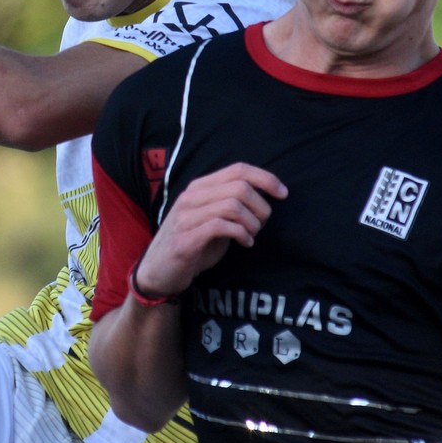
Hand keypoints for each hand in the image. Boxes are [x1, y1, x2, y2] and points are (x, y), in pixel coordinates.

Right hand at [134, 163, 286, 299]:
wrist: (159, 272)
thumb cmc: (192, 244)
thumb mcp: (212, 218)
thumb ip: (231, 205)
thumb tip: (264, 198)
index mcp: (199, 187)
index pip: (238, 169)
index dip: (265, 178)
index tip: (283, 193)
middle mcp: (191, 197)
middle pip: (240, 187)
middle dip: (261, 206)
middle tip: (262, 225)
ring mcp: (186, 217)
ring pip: (232, 205)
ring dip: (252, 223)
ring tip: (252, 235)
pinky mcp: (186, 239)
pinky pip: (221, 226)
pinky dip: (241, 234)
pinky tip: (245, 243)